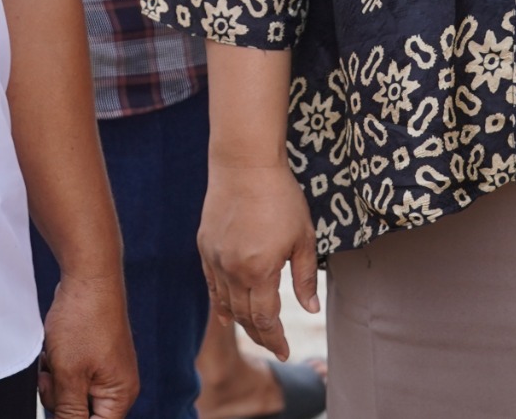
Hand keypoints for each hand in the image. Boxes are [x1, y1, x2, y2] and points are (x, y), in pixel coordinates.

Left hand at [38, 268, 138, 418]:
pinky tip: (55, 351)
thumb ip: (69, 412)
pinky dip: (59, 367)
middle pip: (82, 414)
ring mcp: (105, 369)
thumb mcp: (70, 374)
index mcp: (120, 395)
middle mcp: (117, 385)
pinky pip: (72, 374)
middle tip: (51, 378)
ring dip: (56, 382)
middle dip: (60, 400)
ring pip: (72, 394)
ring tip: (53, 359)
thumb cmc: (84, 320)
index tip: (57, 403)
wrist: (88, 275)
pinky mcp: (92, 355)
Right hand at [198, 155, 318, 359]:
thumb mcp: (303, 238)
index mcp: (260, 271)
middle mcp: (232, 270)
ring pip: (225, 303)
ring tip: (254, 332)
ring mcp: (215, 258)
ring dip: (240, 321)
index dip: (275, 339)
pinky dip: (219, 301)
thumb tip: (311, 309)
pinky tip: (226, 313)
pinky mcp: (205, 246)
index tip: (284, 351)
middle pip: (244, 316)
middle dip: (260, 335)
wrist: (245, 164)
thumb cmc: (280, 197)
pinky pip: (211, 284)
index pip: (266, 319)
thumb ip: (304, 277)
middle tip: (274, 346)